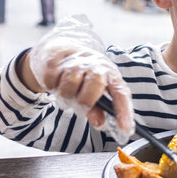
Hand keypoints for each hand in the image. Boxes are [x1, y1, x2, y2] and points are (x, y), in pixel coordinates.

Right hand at [25, 16, 134, 141]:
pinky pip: (51, 82)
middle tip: (79, 104)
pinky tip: (57, 82)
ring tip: (67, 92)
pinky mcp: (56, 61)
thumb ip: (97, 108)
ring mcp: (75, 61)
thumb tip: (99, 123)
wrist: (61, 50)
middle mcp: (95, 64)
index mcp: (109, 73)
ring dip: (66, 96)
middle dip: (85, 102)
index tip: (124, 128)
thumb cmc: (83, 73)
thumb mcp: (95, 89)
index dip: (124, 111)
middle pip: (94, 86)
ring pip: (69, 87)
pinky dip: (52, 87)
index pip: (120, 92)